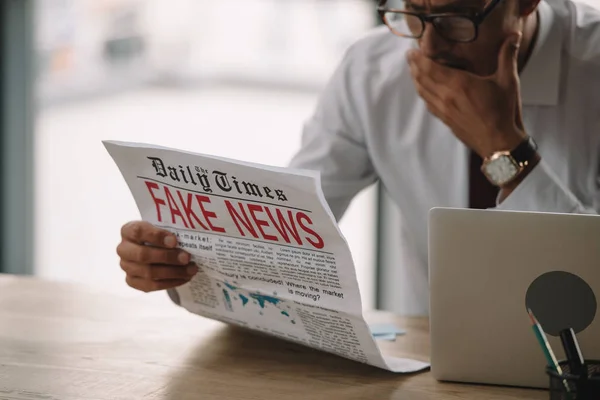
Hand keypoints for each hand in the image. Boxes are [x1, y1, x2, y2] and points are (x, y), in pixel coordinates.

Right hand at [117, 221, 197, 291]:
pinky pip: (152, 285)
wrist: (152, 248)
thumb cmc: (159, 235)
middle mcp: (124, 249)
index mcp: (129, 231)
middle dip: (167, 257)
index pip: (139, 231)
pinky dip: (171, 282)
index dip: (157, 236)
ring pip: (149, 272)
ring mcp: (126, 267)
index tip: (174, 241)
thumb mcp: (162, 227)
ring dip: (173, 272)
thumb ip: (170, 230)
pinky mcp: (132, 281)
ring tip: (191, 270)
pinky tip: (185, 278)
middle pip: (143, 255)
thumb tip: (186, 238)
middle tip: (186, 258)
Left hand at [407, 33, 525, 157]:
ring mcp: (443, 109)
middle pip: (422, 78)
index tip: (412, 49)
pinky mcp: (444, 119)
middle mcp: (446, 96)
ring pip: (422, 91)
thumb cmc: (503, 111)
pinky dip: (422, 93)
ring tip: (412, 69)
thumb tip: (515, 34)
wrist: (498, 142)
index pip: (430, 67)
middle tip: (409, 56)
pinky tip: (422, 90)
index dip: (419, 57)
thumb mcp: (508, 80)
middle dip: (413, 65)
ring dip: (415, 79)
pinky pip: (428, 103)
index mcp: (458, 83)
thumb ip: (508, 55)